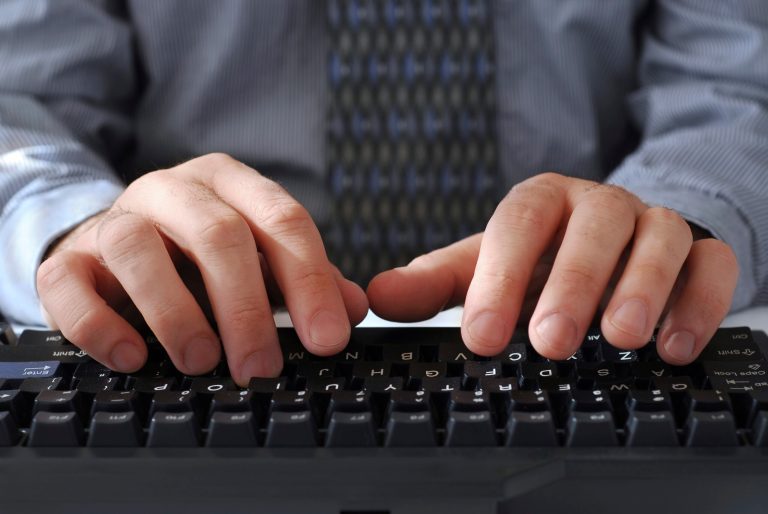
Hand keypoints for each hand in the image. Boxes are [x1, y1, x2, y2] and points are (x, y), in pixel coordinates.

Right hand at [37, 154, 367, 385]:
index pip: (282, 220)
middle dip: (247, 308)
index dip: (310, 281)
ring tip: (202, 361)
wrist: (112, 244)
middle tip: (262, 368)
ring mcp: (114, 219)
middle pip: (218, 234)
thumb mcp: (259, 260)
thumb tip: (352, 310)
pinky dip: (100, 324)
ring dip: (175, 312)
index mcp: (230, 185)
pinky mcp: (65, 258)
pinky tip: (133, 357)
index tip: (327, 339)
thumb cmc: (198, 257)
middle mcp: (172, 191)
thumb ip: (305, 281)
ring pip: (138, 248)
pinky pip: (70, 284)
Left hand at [367, 173, 738, 363]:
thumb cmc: (540, 260)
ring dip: (641, 287)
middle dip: (572, 284)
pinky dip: (699, 301)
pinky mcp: (701, 250)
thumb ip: (434, 284)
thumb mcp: (484, 268)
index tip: (482, 336)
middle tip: (551, 341)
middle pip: (591, 227)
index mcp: (540, 202)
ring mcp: (654, 223)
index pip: (518, 223)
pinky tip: (673, 346)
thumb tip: (374, 297)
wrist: (612, 241)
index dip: (500, 276)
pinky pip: (712, 264)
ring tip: (621, 339)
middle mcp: (599, 206)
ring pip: (659, 237)